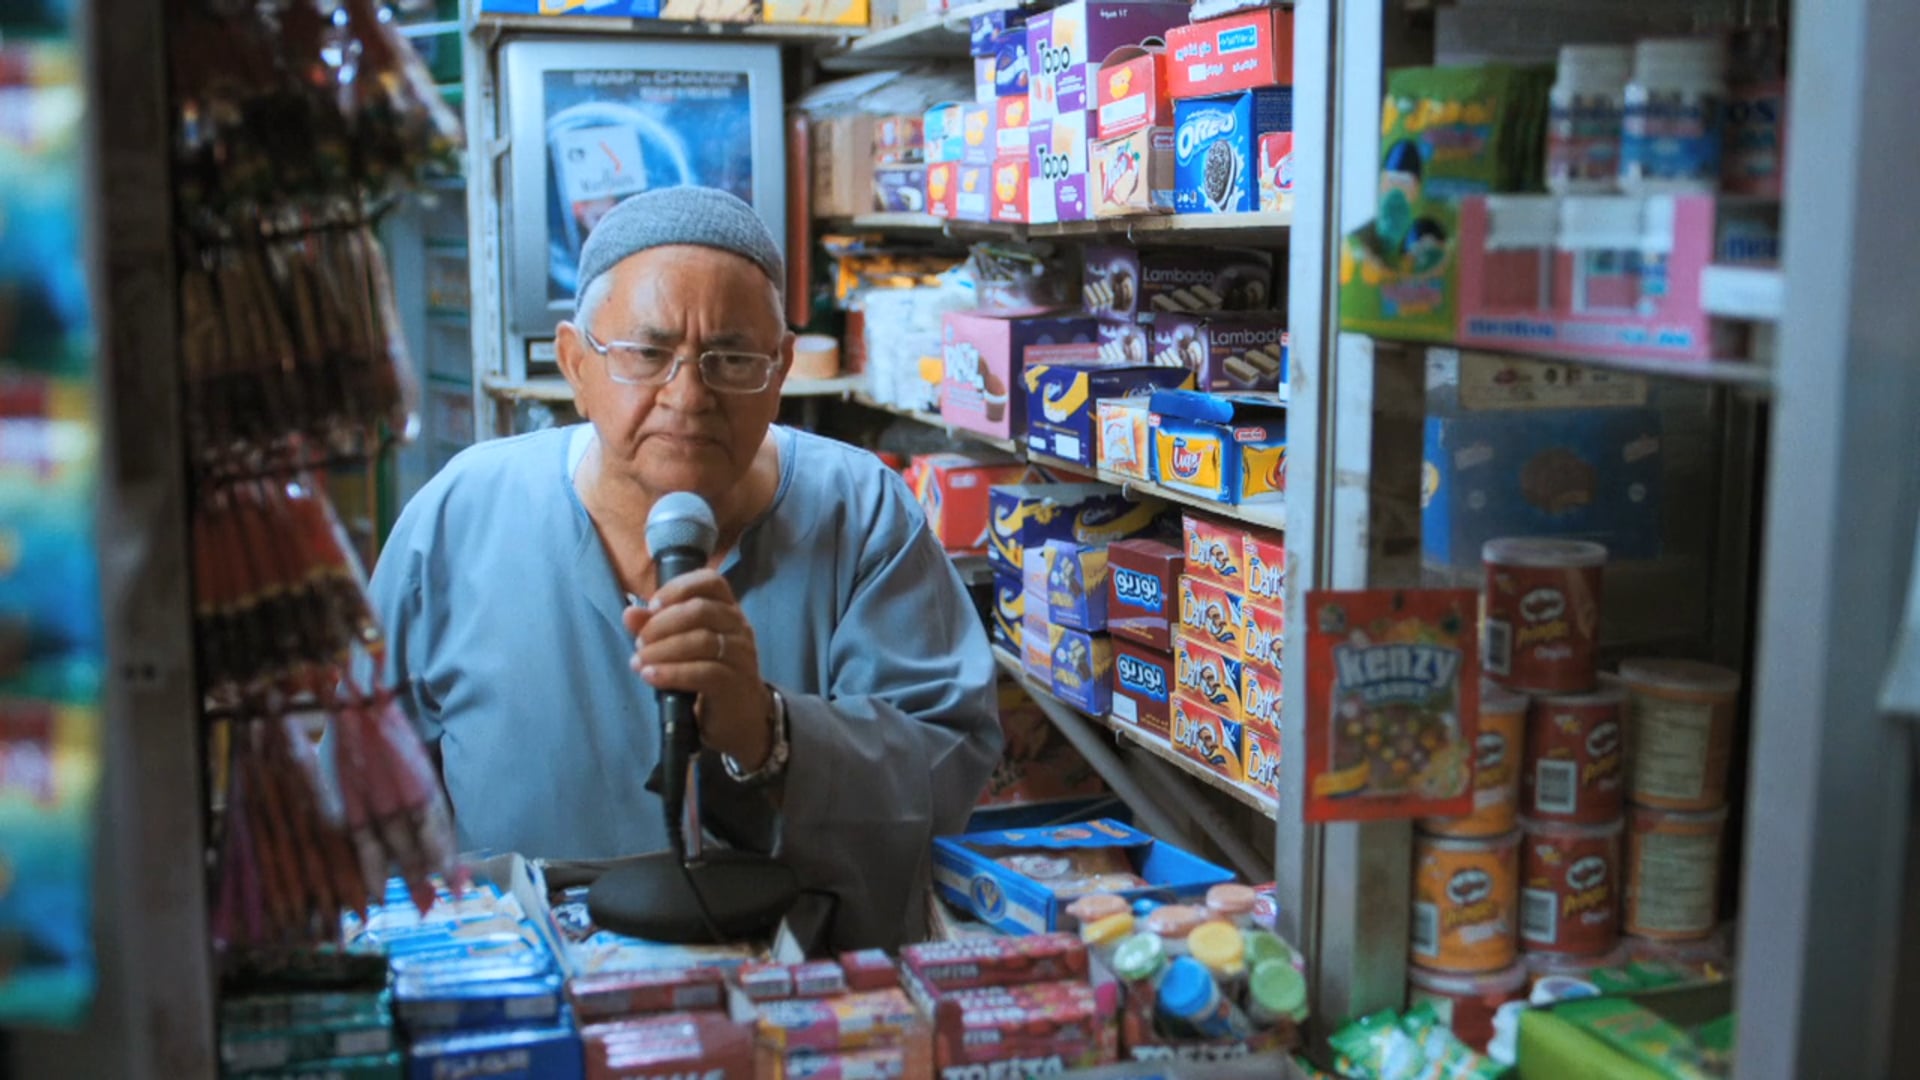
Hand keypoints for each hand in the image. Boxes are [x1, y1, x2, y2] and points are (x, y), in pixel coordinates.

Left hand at [624, 569, 774, 769]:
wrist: (738, 717)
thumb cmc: (707, 674)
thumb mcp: (681, 646)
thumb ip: (655, 626)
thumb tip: (629, 613)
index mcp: (727, 610)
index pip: (711, 582)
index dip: (679, 588)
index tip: (652, 605)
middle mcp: (739, 627)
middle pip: (701, 610)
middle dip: (662, 624)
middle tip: (639, 642)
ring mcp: (741, 656)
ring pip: (702, 641)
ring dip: (662, 650)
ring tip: (639, 661)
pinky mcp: (735, 684)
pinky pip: (704, 673)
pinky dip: (672, 673)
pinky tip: (651, 676)